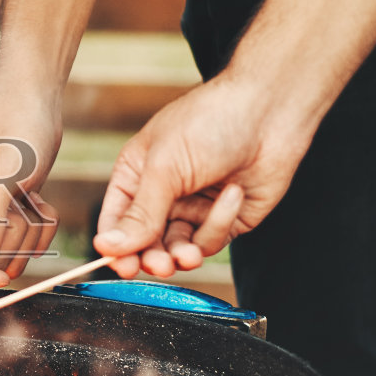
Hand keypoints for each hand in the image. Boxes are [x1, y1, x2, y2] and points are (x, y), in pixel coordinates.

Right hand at [0, 93, 61, 292]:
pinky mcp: (11, 213)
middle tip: (19, 207)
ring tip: (30, 196)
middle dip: (9, 245)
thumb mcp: (3, 173)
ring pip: (9, 253)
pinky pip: (30, 241)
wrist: (34, 100)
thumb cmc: (15, 125)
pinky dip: (42, 225)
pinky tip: (40, 198)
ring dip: (29, 232)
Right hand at [92, 73, 315, 277]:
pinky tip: (231, 195)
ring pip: (178, 249)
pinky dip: (220, 222)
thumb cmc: (210, 121)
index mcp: (137, 175)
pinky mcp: (227, 219)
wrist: (270, 109)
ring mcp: (195, 208)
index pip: (116, 222)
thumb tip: (106, 247)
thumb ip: (140, 213)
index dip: (116, 247)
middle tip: (160, 265)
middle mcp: (163, 195)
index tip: (122, 266)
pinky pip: (213, 239)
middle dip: (153, 257)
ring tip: (189, 254)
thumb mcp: (165, 167)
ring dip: (183, 254)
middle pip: (146, 243)